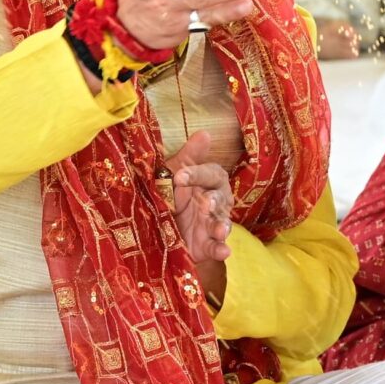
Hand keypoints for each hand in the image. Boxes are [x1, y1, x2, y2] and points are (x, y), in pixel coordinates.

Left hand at [165, 130, 233, 267]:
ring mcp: (213, 225)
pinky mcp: (209, 246)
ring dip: (222, 226)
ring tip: (219, 230)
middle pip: (220, 199)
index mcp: (210, 182)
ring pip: (223, 223)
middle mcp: (216, 202)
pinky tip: (223, 250)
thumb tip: (205, 133)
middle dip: (214, 201)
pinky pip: (218, 247)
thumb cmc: (174, 196)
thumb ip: (190, 156)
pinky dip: (221, 249)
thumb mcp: (174, 174)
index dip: (197, 174)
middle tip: (205, 203)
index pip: (211, 174)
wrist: (161, 230)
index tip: (179, 177)